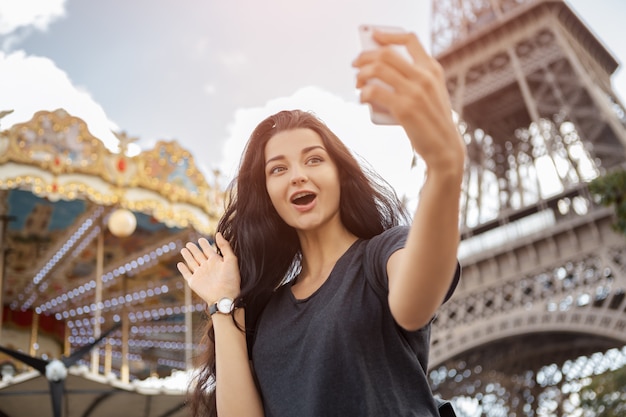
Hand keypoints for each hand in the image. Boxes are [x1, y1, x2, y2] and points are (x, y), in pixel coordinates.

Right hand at [177, 232, 240, 304]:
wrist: (224, 296)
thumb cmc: (230, 279)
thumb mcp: (231, 260)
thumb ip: (225, 246)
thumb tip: (218, 234)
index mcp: (216, 261)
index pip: (209, 250)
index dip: (205, 244)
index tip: (201, 239)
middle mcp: (207, 267)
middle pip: (199, 255)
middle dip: (194, 249)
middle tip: (189, 243)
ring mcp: (200, 274)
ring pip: (192, 262)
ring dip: (188, 256)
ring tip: (184, 249)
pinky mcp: (194, 282)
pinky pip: (186, 274)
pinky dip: (182, 269)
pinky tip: (180, 264)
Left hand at [352, 30, 464, 175]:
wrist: (445, 147)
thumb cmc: (432, 122)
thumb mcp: (431, 94)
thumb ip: (414, 80)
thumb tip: (379, 71)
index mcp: (432, 69)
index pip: (410, 40)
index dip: (388, 35)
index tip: (373, 36)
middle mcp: (425, 76)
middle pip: (387, 53)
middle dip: (365, 56)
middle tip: (355, 65)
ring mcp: (415, 92)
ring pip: (378, 69)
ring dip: (361, 74)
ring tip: (357, 84)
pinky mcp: (404, 108)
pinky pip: (374, 91)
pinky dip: (363, 93)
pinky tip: (362, 98)